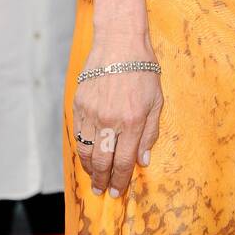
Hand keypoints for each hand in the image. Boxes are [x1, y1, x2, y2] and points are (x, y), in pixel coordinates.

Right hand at [73, 40, 163, 197]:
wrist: (120, 42)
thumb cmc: (143, 70)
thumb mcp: (157, 101)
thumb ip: (150, 133)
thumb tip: (144, 160)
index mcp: (133, 121)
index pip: (124, 162)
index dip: (120, 181)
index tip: (118, 192)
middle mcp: (110, 121)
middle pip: (103, 162)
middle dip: (103, 181)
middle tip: (104, 192)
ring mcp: (92, 113)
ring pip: (86, 152)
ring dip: (90, 170)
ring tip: (95, 179)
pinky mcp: (79, 105)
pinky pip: (77, 136)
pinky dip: (81, 151)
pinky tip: (86, 157)